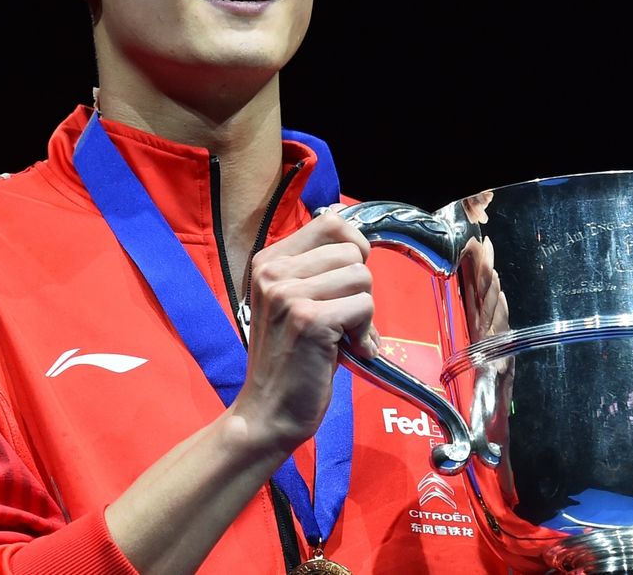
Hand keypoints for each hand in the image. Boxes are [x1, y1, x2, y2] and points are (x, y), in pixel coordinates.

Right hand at [232, 208, 375, 452]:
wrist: (267, 412)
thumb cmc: (289, 358)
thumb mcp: (294, 299)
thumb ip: (317, 264)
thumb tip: (349, 221)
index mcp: (268, 260)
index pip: (331, 222)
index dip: (353, 248)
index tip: (346, 281)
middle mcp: (273, 271)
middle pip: (352, 252)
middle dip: (359, 288)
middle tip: (342, 321)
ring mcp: (288, 295)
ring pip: (362, 277)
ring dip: (363, 312)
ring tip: (343, 337)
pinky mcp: (309, 321)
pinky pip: (364, 307)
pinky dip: (365, 333)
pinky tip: (348, 352)